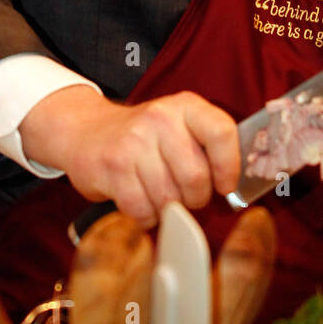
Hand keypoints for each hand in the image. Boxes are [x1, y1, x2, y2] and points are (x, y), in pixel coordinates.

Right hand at [19, 86, 240, 225]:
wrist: (85, 130)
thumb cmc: (144, 137)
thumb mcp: (178, 125)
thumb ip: (207, 147)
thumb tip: (237, 186)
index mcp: (186, 106)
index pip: (222, 133)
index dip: (229, 167)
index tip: (225, 185)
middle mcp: (160, 118)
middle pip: (197, 177)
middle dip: (195, 198)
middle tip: (185, 196)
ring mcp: (134, 142)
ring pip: (169, 198)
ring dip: (167, 209)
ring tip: (159, 197)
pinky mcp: (112, 167)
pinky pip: (142, 209)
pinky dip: (145, 217)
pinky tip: (140, 204)